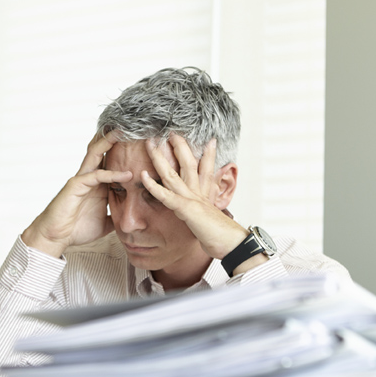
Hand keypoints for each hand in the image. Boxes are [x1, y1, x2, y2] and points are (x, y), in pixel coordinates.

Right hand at [21, 131, 132, 258]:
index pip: (109, 160)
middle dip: (113, 136)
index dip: (120, 150)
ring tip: (122, 132)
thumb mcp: (105, 223)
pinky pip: (96, 176)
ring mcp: (81, 179)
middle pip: (100, 150)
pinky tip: (127, 174)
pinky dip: (113, 174)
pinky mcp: (76, 186)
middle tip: (128, 124)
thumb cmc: (76, 229)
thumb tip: (132, 220)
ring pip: (95, 154)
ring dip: (108, 142)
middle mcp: (88, 177)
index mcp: (96, 183)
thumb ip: (117, 217)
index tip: (135, 140)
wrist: (55, 237)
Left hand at [140, 135, 256, 265]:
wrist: (232, 244)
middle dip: (180, 146)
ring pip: (173, 173)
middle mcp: (199, 193)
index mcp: (206, 194)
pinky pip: (166, 196)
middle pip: (189, 163)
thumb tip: (214, 216)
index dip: (208, 154)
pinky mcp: (185, 209)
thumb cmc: (222, 237)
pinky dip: (153, 186)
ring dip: (160, 158)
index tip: (209, 140)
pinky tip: (143, 175)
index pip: (206, 169)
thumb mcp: (215, 221)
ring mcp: (192, 199)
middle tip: (171, 132)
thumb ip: (210, 215)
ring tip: (151, 143)